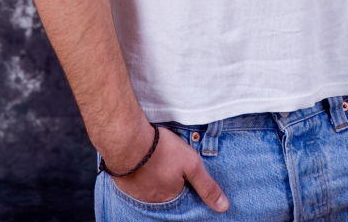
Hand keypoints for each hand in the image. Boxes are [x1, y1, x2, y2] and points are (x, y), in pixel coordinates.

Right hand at [109, 125, 229, 211]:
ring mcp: (136, 192)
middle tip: (166, 159)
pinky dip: (139, 172)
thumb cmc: (161, 150)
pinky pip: (134, 181)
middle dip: (167, 177)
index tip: (180, 168)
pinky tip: (141, 160)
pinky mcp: (123, 181)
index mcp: (170, 197)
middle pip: (165, 190)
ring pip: (149, 185)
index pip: (182, 193)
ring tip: (155, 158)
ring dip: (153, 175)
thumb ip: (207, 186)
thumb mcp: (192, 164)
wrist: (128, 140)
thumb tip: (224, 207)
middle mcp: (152, 199)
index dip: (183, 179)